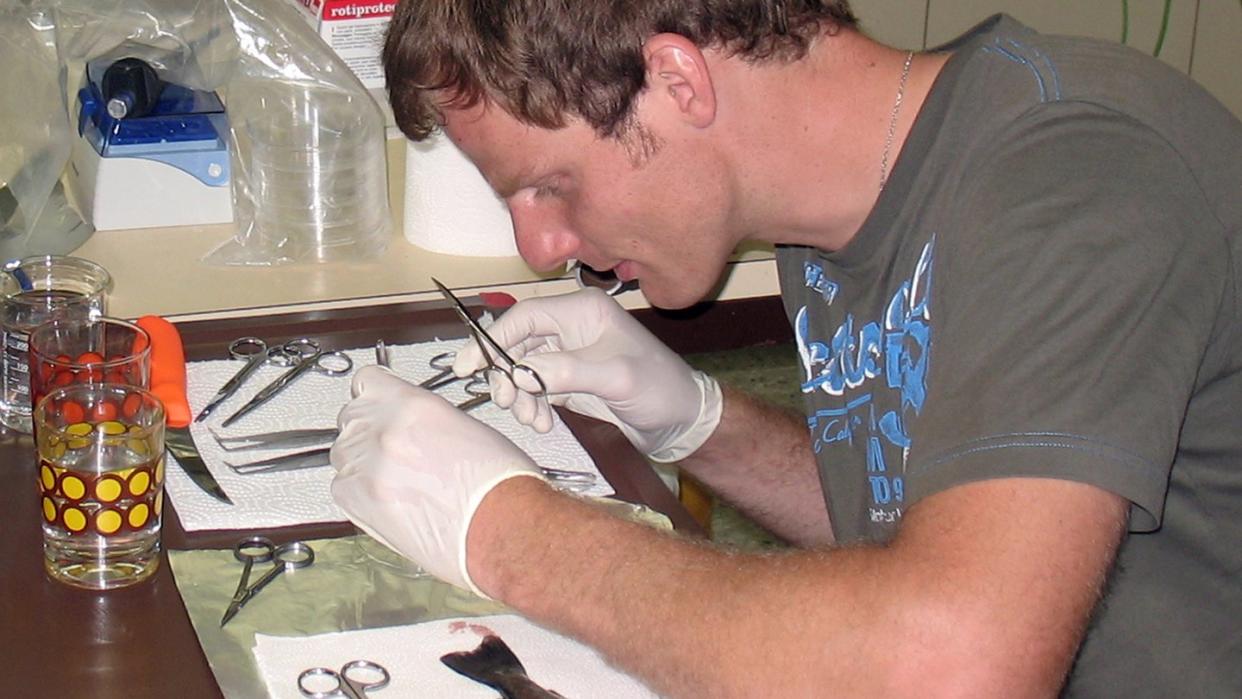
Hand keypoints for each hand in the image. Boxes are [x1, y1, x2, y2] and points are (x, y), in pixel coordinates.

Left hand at [329, 366, 543, 594]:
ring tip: (395, 478)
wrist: (504, 528)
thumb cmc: (501, 485)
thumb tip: (413, 426)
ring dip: (363, 461)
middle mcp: (383, 430)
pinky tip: (388, 499)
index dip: (375, 394)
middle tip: (394, 449)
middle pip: (351, 417)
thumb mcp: (468, 428)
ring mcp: (366, 466)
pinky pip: (341, 488)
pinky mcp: (358, 502)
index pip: (367, 382)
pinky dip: (358, 493)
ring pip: (342, 453)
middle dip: (370, 430)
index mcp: (412, 405)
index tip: (378, 403)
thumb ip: (427, 421)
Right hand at [453, 288, 722, 462]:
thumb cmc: (660, 389)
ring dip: (519, 395)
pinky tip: (543, 423)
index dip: (493, 339)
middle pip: (518, 342)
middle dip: (506, 373)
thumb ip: (566, 371)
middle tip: (506, 402)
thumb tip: (519, 372)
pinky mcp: (570, 380)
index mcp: (583, 311)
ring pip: (523, 368)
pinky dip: (532, 406)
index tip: (470, 367)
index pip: (525, 316)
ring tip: (532, 420)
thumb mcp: (616, 377)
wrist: (683, 422)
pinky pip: (535, 387)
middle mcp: (573, 327)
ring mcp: (570, 354)